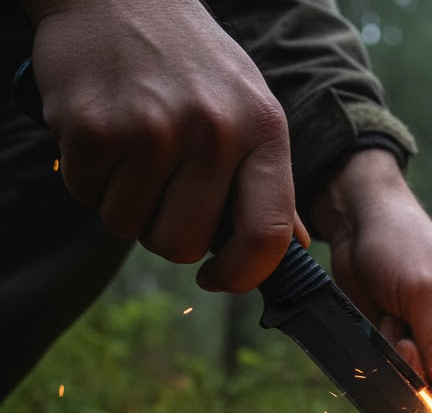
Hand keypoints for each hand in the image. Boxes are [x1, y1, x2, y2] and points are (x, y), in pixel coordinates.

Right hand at [22, 0, 308, 291]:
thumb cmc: (194, 67)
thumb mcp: (251, 113)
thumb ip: (269, 184)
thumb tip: (295, 250)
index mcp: (263, 132)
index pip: (267, 235)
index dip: (241, 274)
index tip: (217, 277)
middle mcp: (214, 131)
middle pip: (182, 245)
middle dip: (164, 235)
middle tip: (161, 195)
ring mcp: (152, 127)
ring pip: (128, 227)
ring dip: (124, 204)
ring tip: (134, 154)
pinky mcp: (94, 126)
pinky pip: (87, 195)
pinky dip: (89, 178)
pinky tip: (104, 135)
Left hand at [311, 150, 431, 400]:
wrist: (359, 225)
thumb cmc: (403, 246)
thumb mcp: (426, 295)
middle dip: (422, 371)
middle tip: (406, 335)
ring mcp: (431, 345)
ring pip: (419, 385)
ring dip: (399, 360)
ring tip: (394, 319)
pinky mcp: (403, 346)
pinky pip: (396, 372)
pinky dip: (384, 354)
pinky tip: (384, 322)